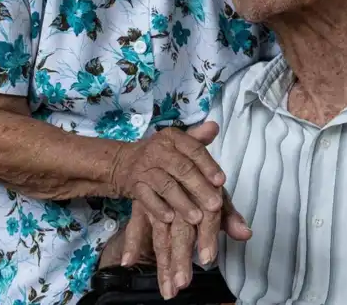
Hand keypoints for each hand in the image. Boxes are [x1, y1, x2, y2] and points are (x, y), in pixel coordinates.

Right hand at [109, 122, 225, 223]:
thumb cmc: (162, 155)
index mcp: (173, 138)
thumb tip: (215, 127)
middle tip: (215, 205)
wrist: (124, 163)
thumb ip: (199, 140)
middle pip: (182, 169)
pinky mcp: (134, 185)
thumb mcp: (179, 144)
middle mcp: (158, 150)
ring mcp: (144, 168)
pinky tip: (170, 219)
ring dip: (182, 203)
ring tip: (197, 218)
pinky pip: (147, 198)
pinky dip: (158, 208)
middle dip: (200, 188)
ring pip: (166, 186)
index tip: (221, 182)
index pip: (194, 149)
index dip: (208, 165)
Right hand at [122, 193, 251, 299]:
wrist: (167, 155)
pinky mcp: (142, 205)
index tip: (207, 260)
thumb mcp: (216, 195)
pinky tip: (128, 262)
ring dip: (163, 261)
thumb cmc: (198, 180)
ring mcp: (159, 203)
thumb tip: (246, 234)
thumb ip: (230, 217)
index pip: (207, 218)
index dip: (207, 238)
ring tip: (167, 287)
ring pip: (160, 235)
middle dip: (182, 258)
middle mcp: (180, 198)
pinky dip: (131, 244)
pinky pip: (135, 226)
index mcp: (203, 194)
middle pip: (181, 231)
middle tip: (182, 283)